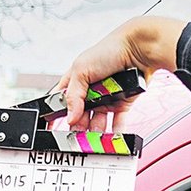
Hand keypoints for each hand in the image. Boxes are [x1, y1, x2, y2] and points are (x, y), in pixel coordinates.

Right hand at [61, 16, 186, 129]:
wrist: (139, 49)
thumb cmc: (109, 50)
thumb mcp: (81, 70)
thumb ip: (73, 95)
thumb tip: (70, 117)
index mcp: (75, 81)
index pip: (60, 102)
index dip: (55, 115)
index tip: (51, 129)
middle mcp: (89, 91)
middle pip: (79, 117)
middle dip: (78, 128)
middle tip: (77, 139)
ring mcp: (105, 99)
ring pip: (97, 122)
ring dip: (96, 133)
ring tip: (95, 141)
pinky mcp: (122, 103)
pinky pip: (118, 122)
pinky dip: (116, 132)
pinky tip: (112, 140)